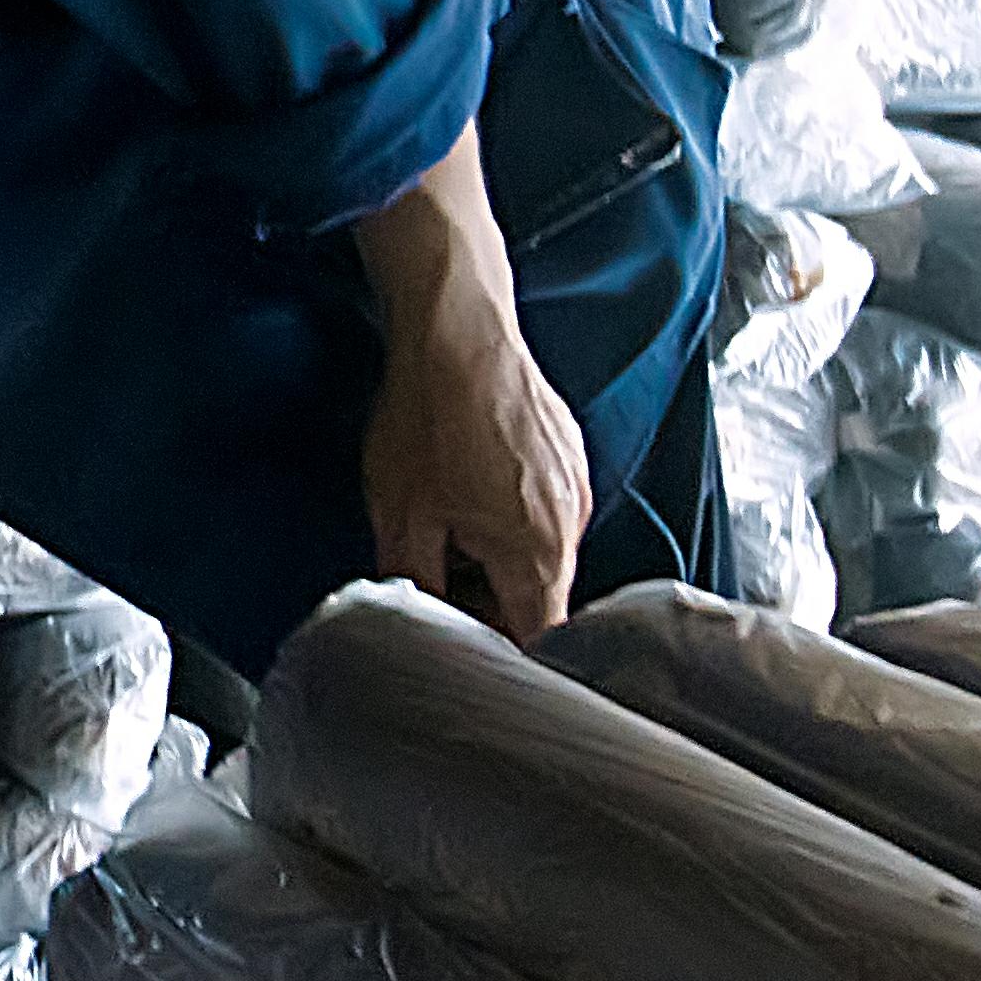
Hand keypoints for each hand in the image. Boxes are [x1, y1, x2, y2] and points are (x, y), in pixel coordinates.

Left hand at [364, 295, 594, 634]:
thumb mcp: (401, 515)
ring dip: (501, 555)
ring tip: (449, 523)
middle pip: (543, 594)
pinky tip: (471, 487)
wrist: (458, 332)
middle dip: (492, 600)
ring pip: (545, 550)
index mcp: (538, 552)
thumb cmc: (428, 420)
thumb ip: (416, 582)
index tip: (463, 641)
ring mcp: (578, 485)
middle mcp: (574, 523)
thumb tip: (419, 617)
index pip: (540, 636)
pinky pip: (549, 508)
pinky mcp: (571, 455)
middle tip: (438, 578)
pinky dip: (514, 515)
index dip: (500, 648)